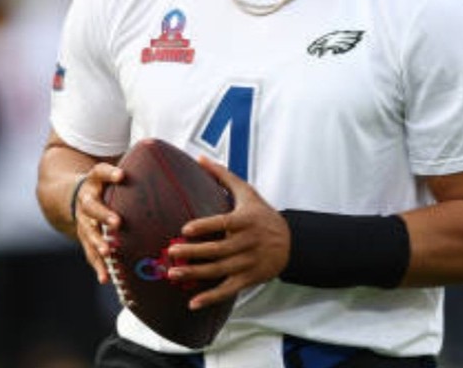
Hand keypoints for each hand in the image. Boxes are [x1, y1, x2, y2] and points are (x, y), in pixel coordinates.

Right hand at [72, 162, 124, 283]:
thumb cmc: (106, 184)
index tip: (121, 175)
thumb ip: (129, 170)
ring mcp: (84, 222)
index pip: (100, 172)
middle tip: (117, 222)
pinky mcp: (85, 239)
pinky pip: (90, 254)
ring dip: (99, 243)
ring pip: (89, 233)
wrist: (77, 197)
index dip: (110, 174)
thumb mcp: (111, 173)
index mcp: (94, 182)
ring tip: (108, 252)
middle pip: (93, 208)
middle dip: (104, 215)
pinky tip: (105, 279)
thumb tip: (161, 160)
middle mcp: (86, 201)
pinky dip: (98, 266)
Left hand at [166, 156, 289, 309]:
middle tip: (171, 252)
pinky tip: (193, 303)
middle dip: (194, 252)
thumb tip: (200, 159)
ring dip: (195, 274)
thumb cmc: (263, 215)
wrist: (291, 242)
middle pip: (218, 250)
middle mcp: (247, 243)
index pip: (223, 223)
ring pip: (219, 270)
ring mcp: (248, 262)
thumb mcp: (248, 193)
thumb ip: (223, 176)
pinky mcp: (248, 278)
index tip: (186, 229)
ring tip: (173, 274)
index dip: (205, 226)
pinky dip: (211, 298)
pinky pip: (228, 290)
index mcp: (245, 220)